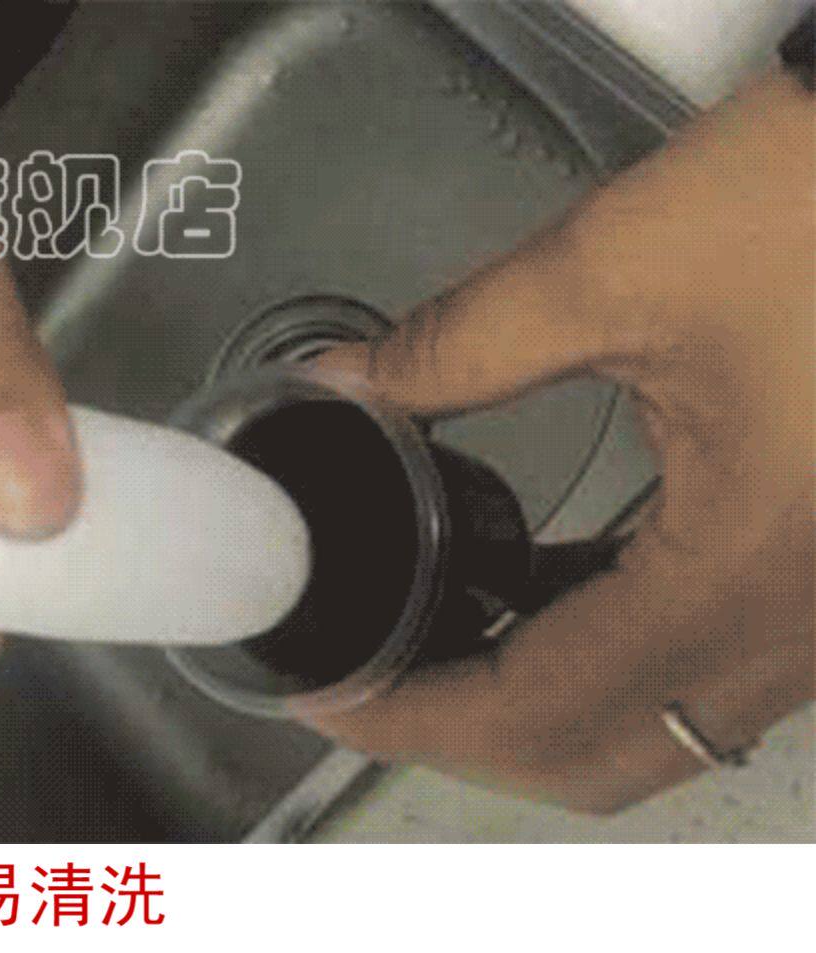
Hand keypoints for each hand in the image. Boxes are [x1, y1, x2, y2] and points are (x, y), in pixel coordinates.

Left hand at [304, 72, 813, 813]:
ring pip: (659, 722)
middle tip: (362, 669)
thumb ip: (457, 344)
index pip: (542, 709)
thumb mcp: (618, 264)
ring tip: (420, 630)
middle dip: (464, 733)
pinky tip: (529, 588)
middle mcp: (799, 628)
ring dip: (531, 700)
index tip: (324, 689)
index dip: (412, 717)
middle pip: (600, 756)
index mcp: (743, 576)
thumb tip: (342, 380)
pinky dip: (600, 651)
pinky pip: (702, 662)